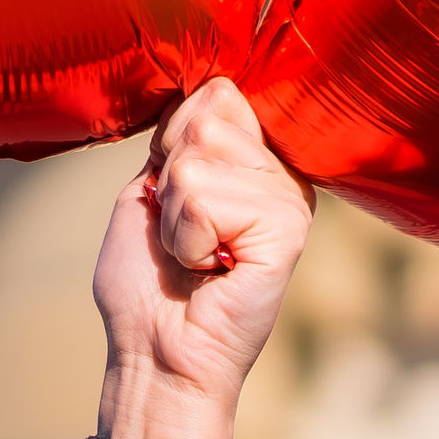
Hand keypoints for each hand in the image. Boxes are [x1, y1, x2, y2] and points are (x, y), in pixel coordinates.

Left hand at [92, 78, 311, 438]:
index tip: (170, 196)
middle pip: (210, 112)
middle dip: (171, 175)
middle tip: (182, 232)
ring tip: (195, 254)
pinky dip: (187, 237)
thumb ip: (179, 138)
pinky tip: (210, 270)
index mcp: (252, 160)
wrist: (156, 353)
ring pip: (201, 153)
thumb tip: (208, 85)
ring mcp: (290, 196)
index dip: (171, 142)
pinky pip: (207, 196)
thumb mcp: (149, 190)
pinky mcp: (290, 226)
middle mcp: (280, 172)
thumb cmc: (147, 285)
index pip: (214, 92)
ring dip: (175, 213)